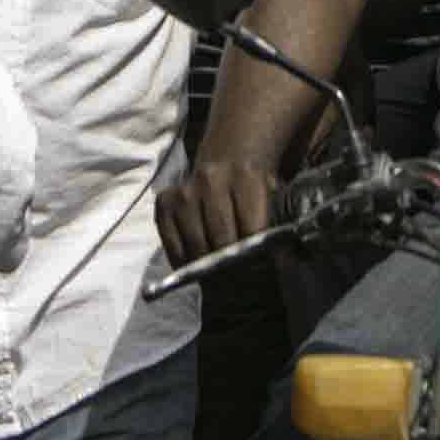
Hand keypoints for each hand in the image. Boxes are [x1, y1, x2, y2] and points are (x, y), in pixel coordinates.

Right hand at [157, 155, 277, 268]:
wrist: (228, 156)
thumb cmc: (252, 186)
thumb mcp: (271, 196)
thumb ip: (270, 227)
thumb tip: (274, 266)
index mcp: (246, 176)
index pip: (251, 230)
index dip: (255, 258)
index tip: (257, 275)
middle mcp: (212, 180)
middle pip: (222, 240)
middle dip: (231, 267)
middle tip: (237, 283)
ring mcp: (185, 191)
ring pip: (197, 246)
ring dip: (207, 268)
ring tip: (217, 278)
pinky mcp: (164, 201)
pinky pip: (172, 246)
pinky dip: (184, 262)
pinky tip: (195, 266)